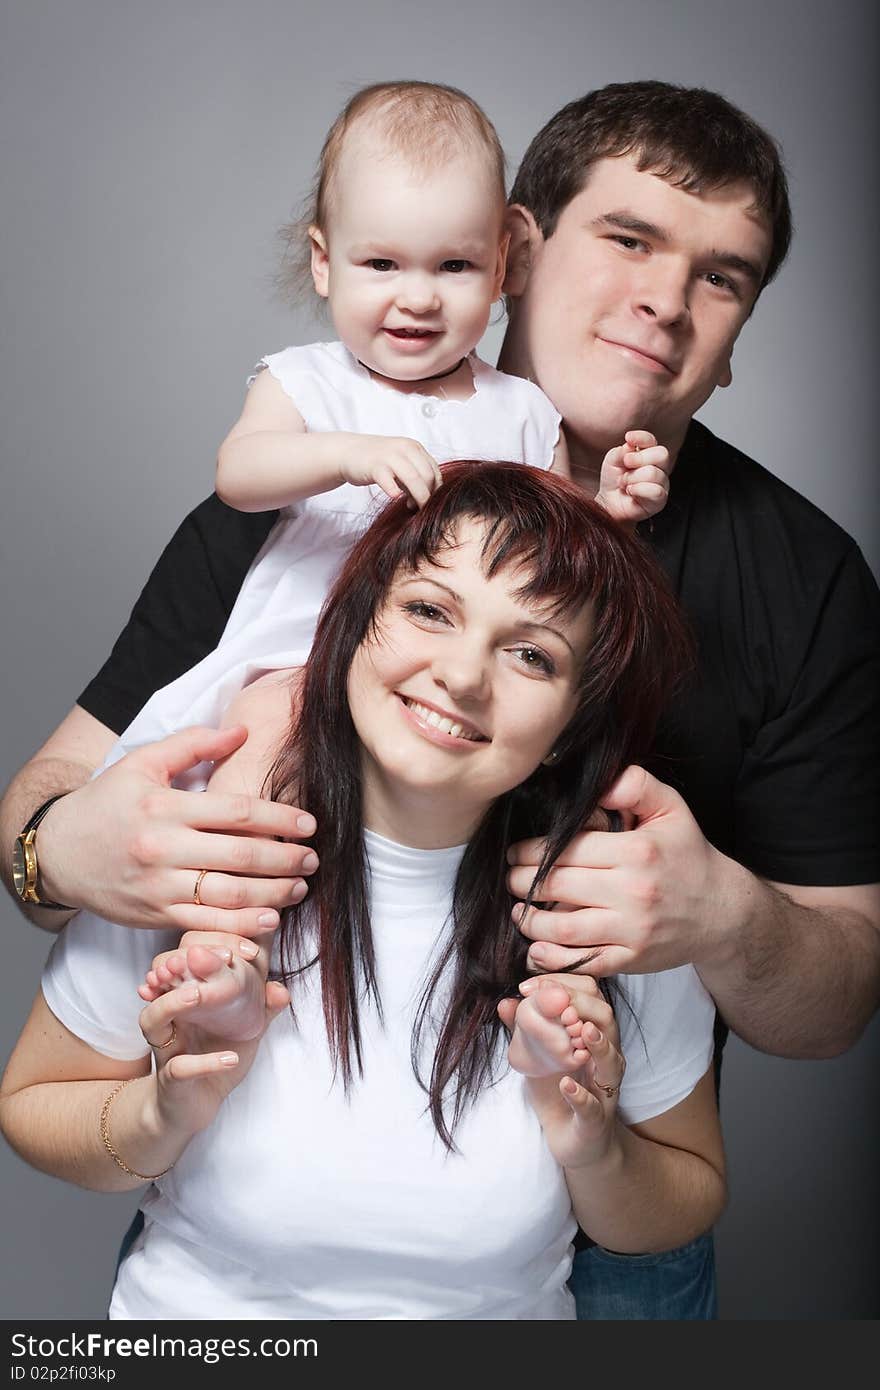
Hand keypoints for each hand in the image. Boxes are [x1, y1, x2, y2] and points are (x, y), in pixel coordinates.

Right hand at [37, 726, 317, 933]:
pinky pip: (206, 924)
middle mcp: (162, 848)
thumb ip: (193, 744)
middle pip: (240, 856)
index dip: (280, 819)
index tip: (309, 824)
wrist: (56, 853)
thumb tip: (242, 732)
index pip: (236, 813)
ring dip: (273, 894)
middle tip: (314, 857)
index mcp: (163, 806)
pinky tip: (270, 919)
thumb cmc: (104, 804)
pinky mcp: (155, 914)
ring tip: (300, 886)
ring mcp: (158, 886)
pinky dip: (241, 926)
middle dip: (285, 858)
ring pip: (228, 895)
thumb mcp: (141, 763)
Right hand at [138, 953, 288, 1137]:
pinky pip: (179, 1068)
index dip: (211, 943)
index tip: (245, 943)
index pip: (188, 954)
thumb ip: (263, 1006)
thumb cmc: (217, 1053)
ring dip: (174, 1003)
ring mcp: (168, 1045)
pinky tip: (229, 1058)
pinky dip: (205, 1063)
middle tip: (217, 956)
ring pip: (153, 1018)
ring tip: (198, 995)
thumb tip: (282, 989)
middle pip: (162, 974)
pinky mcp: (171, 1078)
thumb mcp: (245, 1027)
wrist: (194, 1105)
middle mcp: (171, 1013)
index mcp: (189, 992)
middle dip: (183, 961)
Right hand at [338, 434, 441, 507]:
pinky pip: (390, 482)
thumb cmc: (378, 461)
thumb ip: (416, 477)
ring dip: (417, 497)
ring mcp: (390, 456)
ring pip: (414, 479)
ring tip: (410, 506)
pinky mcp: (375, 467)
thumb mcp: (401, 464)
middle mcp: (405, 449)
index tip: (428, 502)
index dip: (435, 490)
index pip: (435, 471)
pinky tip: (395, 497)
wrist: (348, 452)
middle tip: (419, 507)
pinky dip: (395, 493)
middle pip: (428, 476)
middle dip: (427, 496)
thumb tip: (428, 498)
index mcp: (414, 448)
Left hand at [506, 766, 731, 975]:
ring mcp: (632, 929)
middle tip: (510, 878)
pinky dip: (553, 958)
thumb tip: (599, 782)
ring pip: (564, 928)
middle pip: (558, 886)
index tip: (514, 852)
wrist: (722, 911)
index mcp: (636, 851)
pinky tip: (536, 947)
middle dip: (522, 882)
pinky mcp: (632, 958)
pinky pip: (583, 960)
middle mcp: (632, 891)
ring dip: (531, 920)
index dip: (532, 851)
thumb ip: (635, 785)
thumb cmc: (688, 856)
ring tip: (518, 911)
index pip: (568, 848)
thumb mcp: (671, 809)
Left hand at [515, 974, 624, 1170]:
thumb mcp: (539, 1056)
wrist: (573, 1142)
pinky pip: (594, 1108)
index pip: (590, 997)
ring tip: (581, 1032)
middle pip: (606, 1020)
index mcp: (592, 1036)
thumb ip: (524, 1029)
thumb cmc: (559, 1091)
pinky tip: (567, 1084)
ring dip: (599, 1045)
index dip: (562, 985)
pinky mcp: (596, 1121)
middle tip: (558, 1002)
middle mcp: (604, 1058)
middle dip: (582, 1005)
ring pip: (612, 1061)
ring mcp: (604, 1090)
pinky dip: (581, 1096)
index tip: (528, 985)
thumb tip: (505, 1002)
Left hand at [596, 430, 670, 524]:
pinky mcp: (660, 499)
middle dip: (639, 458)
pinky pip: (655, 490)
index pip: (652, 440)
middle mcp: (659, 466)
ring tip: (624, 483)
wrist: (608, 503)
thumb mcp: (612, 460)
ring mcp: (661, 483)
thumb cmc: (613, 480)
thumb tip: (630, 446)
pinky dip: (638, 489)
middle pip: (662, 454)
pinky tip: (630, 491)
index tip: (628, 438)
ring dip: (633, 478)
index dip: (641, 438)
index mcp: (648, 453)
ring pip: (654, 473)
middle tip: (626, 465)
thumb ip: (621, 451)